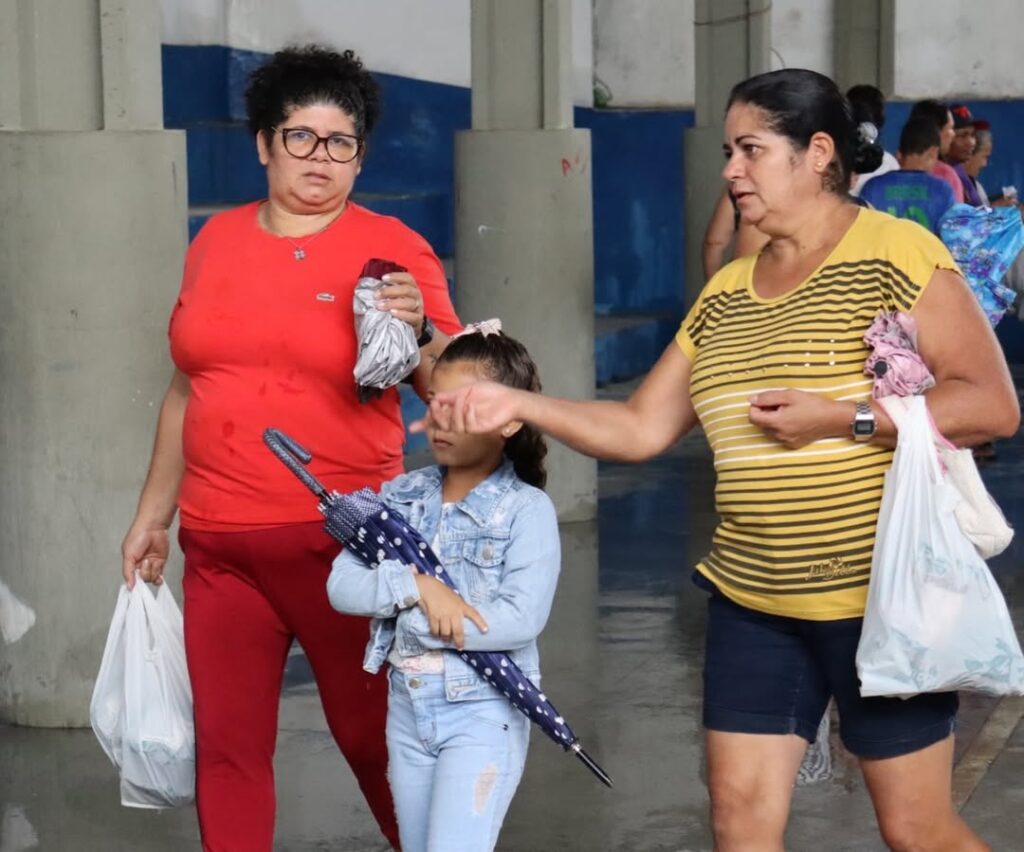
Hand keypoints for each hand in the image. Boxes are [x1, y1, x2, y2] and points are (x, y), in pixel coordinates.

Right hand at [121, 523, 169, 588]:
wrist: (153, 527)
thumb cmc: (137, 537)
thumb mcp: (128, 555)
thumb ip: (128, 572)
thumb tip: (129, 586)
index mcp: (130, 564)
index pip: (131, 579)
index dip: (134, 584)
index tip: (136, 586)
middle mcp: (140, 566)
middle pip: (143, 580)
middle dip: (144, 573)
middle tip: (144, 562)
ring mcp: (151, 564)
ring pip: (151, 578)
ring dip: (151, 570)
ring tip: (150, 559)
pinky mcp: (160, 562)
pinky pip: (159, 574)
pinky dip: (159, 577)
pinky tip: (159, 577)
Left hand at [375, 272, 424, 335]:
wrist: (410, 326)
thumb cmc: (399, 308)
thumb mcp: (395, 297)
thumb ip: (387, 292)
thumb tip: (369, 288)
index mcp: (411, 287)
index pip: (407, 278)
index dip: (396, 277)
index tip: (383, 278)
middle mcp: (417, 295)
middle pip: (406, 290)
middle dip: (389, 291)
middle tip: (376, 295)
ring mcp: (419, 308)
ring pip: (409, 303)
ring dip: (393, 303)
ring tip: (380, 306)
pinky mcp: (418, 319)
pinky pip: (412, 316)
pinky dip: (402, 314)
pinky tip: (392, 313)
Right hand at [409, 380, 523, 434]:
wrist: (508, 398)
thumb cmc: (490, 392)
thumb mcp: (465, 390)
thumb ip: (449, 396)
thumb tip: (433, 400)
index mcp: (455, 409)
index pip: (437, 418)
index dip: (425, 423)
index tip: (413, 428)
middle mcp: (460, 419)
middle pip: (440, 424)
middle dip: (435, 415)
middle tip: (436, 404)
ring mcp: (469, 425)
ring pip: (451, 427)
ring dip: (453, 412)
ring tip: (462, 400)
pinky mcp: (478, 429)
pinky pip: (466, 426)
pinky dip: (466, 415)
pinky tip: (472, 407)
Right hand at [414, 574, 487, 649]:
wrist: (429, 587)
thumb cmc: (443, 592)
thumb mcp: (456, 598)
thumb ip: (460, 608)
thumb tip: (462, 619)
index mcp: (461, 605)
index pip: (474, 614)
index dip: (480, 623)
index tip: (486, 631)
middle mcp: (454, 611)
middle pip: (458, 631)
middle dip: (459, 641)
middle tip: (460, 647)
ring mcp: (443, 615)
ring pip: (446, 633)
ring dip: (446, 639)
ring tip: (446, 641)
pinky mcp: (433, 617)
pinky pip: (435, 630)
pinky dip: (435, 634)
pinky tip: (436, 635)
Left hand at [748, 389, 850, 448]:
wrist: (834, 419)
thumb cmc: (812, 404)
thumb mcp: (789, 395)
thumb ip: (768, 397)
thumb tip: (751, 400)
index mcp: (777, 423)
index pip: (752, 417)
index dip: (756, 407)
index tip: (767, 401)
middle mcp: (779, 435)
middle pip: (760, 424)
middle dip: (766, 413)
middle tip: (782, 404)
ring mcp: (786, 441)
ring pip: (769, 430)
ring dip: (773, 420)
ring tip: (789, 412)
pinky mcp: (793, 444)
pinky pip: (779, 435)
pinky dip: (782, 428)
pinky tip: (795, 420)